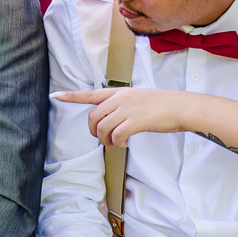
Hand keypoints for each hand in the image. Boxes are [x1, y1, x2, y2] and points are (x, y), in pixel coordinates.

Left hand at [55, 88, 190, 147]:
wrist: (181, 107)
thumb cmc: (162, 105)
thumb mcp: (138, 99)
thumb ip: (122, 105)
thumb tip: (112, 121)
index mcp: (119, 92)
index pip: (90, 94)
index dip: (72, 96)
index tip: (55, 95)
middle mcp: (120, 98)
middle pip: (93, 117)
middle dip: (94, 132)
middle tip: (104, 139)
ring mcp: (127, 109)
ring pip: (102, 128)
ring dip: (106, 140)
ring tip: (118, 143)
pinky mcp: (135, 121)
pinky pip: (116, 136)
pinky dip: (118, 143)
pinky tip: (126, 144)